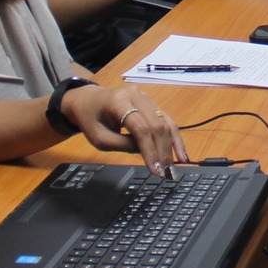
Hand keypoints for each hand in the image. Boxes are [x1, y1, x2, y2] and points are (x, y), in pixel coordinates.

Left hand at [58, 82, 188, 177]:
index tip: (154, 170)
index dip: (150, 150)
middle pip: (157, 124)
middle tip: (167, 172)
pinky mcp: (152, 102)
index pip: (141, 128)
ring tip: (177, 164)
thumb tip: (148, 153)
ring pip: (166, 121)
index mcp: (119, 102)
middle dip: (164, 150)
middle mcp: (136, 95)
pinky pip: (166, 119)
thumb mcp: (99, 138)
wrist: (87, 100)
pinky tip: (180, 151)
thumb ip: (123, 145)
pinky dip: (174, 137)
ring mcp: (146, 97)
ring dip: (173, 145)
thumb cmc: (90, 119)